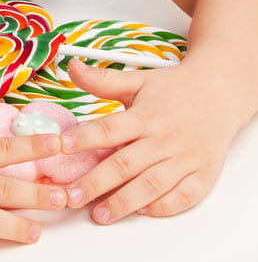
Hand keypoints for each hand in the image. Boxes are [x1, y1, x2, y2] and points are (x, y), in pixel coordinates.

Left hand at [60, 59, 234, 223]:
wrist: (219, 94)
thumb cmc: (175, 89)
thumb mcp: (138, 80)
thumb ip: (103, 80)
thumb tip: (72, 67)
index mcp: (146, 115)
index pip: (110, 129)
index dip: (85, 139)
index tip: (62, 148)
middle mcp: (164, 139)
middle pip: (125, 164)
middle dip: (96, 182)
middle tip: (71, 196)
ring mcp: (184, 159)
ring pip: (151, 186)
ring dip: (123, 202)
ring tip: (99, 213)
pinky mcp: (202, 176)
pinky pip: (181, 197)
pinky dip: (161, 206)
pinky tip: (140, 211)